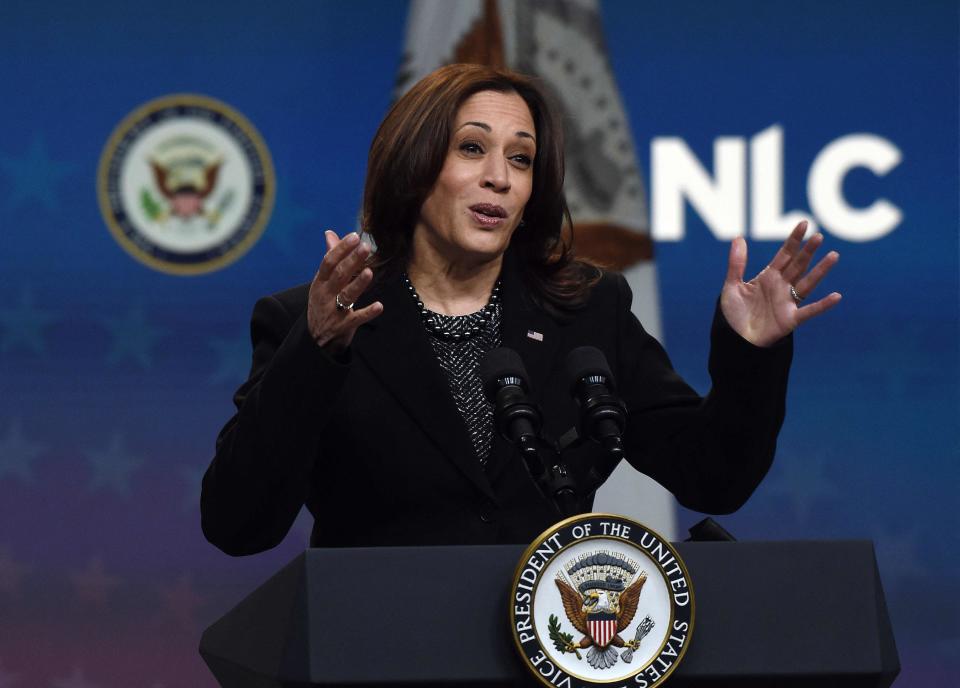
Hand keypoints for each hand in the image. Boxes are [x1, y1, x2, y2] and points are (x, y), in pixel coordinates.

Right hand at [307, 231, 382, 353]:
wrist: (315, 340)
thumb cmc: (323, 304)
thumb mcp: (322, 283)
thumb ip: (331, 259)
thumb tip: (330, 233)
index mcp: (320, 282)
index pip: (329, 262)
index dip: (341, 249)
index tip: (354, 236)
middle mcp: (325, 295)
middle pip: (339, 275)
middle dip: (352, 260)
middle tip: (366, 247)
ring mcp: (333, 311)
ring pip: (346, 295)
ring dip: (358, 284)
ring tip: (369, 272)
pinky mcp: (343, 326)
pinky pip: (357, 319)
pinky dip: (368, 313)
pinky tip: (379, 306)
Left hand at [720, 221, 840, 346]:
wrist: (734, 339)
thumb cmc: (734, 313)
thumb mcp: (732, 286)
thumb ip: (737, 263)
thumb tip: (739, 237)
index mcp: (769, 276)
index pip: (785, 254)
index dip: (794, 240)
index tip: (804, 223)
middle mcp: (782, 286)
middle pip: (798, 265)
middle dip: (808, 251)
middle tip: (819, 236)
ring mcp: (788, 302)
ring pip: (808, 283)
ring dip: (820, 270)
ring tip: (833, 256)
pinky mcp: (790, 319)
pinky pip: (809, 311)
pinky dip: (822, 305)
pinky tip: (836, 296)